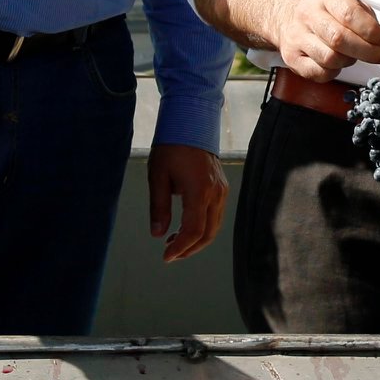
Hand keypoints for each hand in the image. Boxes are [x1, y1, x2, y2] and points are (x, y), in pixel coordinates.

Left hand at [148, 143, 227, 261]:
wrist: (191, 123)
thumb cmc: (171, 147)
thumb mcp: (157, 176)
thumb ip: (158, 207)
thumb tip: (157, 234)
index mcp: (199, 191)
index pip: (194, 231)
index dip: (181, 248)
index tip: (166, 257)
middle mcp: (215, 194)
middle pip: (207, 234)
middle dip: (189, 249)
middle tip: (170, 255)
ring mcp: (221, 191)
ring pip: (214, 227)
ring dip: (196, 240)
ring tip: (174, 242)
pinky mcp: (221, 188)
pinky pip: (216, 216)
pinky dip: (203, 227)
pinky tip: (185, 227)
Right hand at [276, 0, 379, 80]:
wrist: (287, 13)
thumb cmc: (326, 10)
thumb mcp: (346, 0)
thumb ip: (366, 18)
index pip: (349, 14)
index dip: (372, 31)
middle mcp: (307, 14)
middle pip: (339, 39)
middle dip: (368, 51)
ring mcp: (296, 37)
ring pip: (330, 58)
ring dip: (350, 61)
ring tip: (354, 55)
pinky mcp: (291, 57)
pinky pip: (319, 73)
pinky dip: (334, 72)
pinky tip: (337, 63)